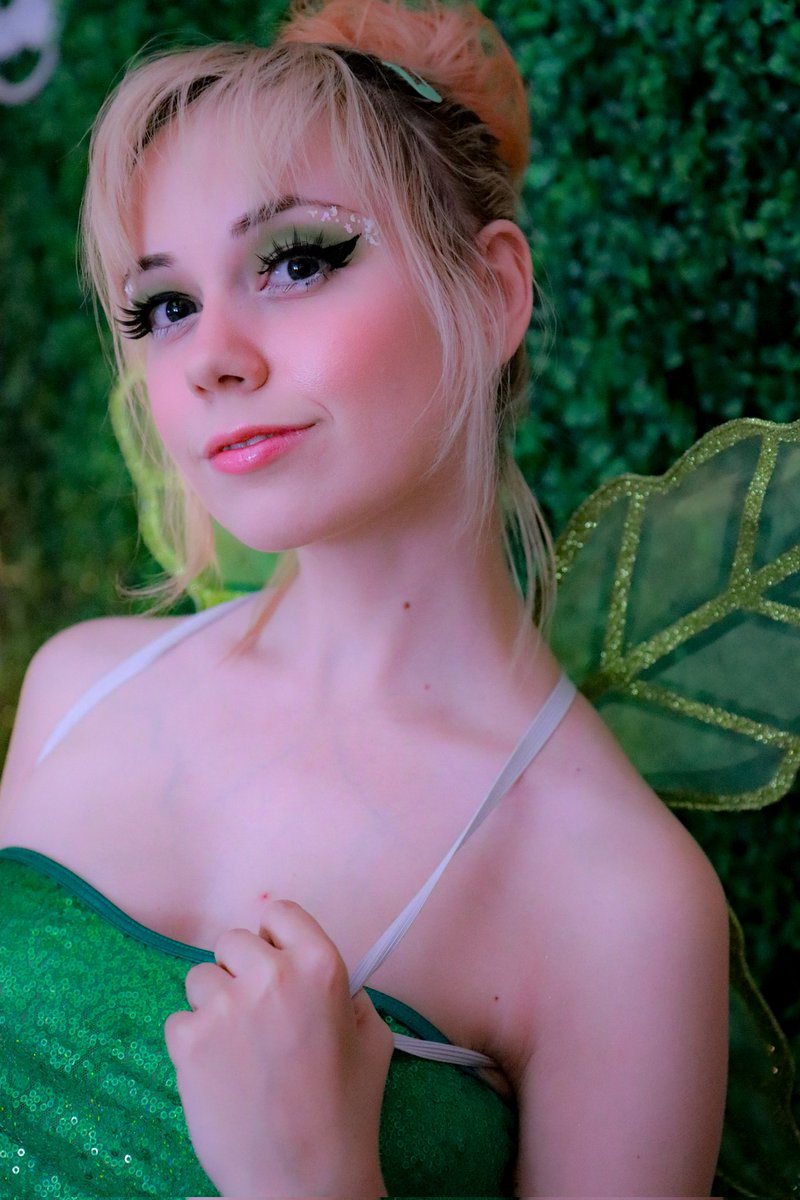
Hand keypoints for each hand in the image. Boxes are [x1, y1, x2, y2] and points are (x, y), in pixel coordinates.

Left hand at [164, 900, 392, 1197]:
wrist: (304, 1182)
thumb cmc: (346, 1114)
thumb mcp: (372, 1039)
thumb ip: (348, 993)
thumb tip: (315, 971)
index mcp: (321, 966)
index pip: (278, 912)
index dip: (274, 938)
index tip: (274, 962)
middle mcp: (272, 975)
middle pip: (233, 941)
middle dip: (241, 973)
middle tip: (256, 1015)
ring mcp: (226, 1006)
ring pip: (200, 978)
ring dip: (214, 1005)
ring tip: (237, 1049)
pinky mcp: (189, 1041)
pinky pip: (179, 1019)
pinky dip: (192, 1042)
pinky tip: (219, 1072)